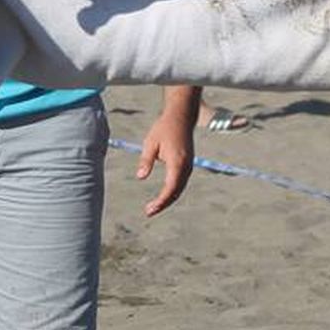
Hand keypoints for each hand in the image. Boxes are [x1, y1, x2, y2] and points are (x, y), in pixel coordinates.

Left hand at [136, 100, 195, 217]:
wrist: (182, 117)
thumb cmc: (164, 128)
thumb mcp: (150, 142)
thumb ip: (146, 160)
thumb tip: (140, 177)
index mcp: (177, 162)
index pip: (170, 188)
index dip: (161, 201)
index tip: (150, 209)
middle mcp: (186, 167)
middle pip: (176, 192)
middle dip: (163, 204)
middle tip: (149, 212)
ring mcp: (189, 166)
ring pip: (180, 189)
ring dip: (168, 199)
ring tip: (154, 207)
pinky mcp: (188, 165)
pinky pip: (181, 183)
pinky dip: (173, 192)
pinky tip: (163, 196)